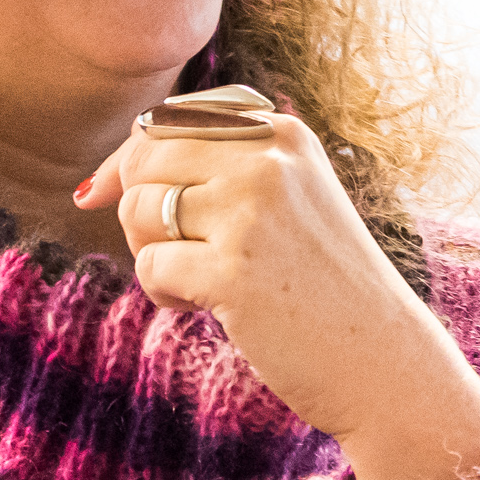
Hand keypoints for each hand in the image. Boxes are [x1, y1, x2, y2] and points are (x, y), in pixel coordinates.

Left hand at [74, 101, 445, 441]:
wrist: (381, 360)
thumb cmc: (322, 284)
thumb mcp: (287, 196)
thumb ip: (215, 167)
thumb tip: (99, 179)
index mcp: (281, 131)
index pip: (164, 120)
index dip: (125, 161)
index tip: (99, 194)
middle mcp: (268, 159)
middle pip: (143, 160)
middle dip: (138, 211)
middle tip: (180, 254)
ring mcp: (252, 212)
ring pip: (138, 209)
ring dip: (151, 253)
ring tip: (201, 281)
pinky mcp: (234, 269)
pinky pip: (149, 264)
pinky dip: (163, 291)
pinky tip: (204, 307)